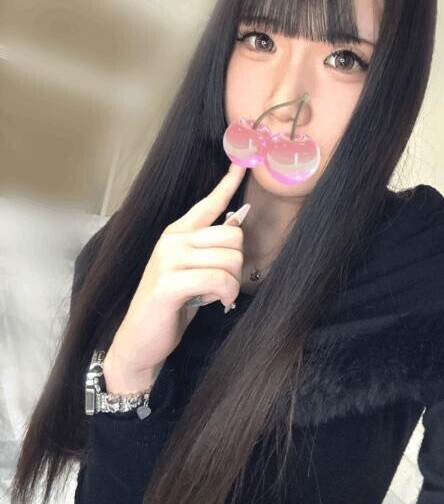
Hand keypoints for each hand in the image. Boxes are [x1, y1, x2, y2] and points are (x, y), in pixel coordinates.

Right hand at [106, 163, 248, 375]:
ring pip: (230, 259)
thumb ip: (211, 248)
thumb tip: (238, 220)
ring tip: (218, 296)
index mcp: (177, 233)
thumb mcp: (194, 272)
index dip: (228, 182)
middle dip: (238, 266)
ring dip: (232, 284)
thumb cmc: (172, 306)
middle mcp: (171, 240)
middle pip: (233, 236)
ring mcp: (167, 259)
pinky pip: (218, 279)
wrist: (141, 341)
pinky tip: (217, 303)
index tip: (242, 162)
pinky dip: (225, 294)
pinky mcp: (168, 282)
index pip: (209, 203)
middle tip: (224, 286)